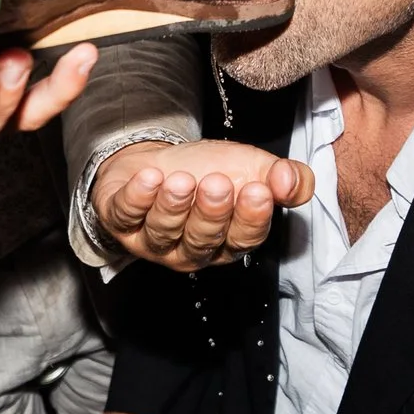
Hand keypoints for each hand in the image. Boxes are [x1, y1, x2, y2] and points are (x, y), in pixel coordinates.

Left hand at [93, 138, 313, 270]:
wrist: (156, 163)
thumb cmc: (206, 172)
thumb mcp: (253, 169)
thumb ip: (284, 178)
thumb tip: (293, 184)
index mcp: (227, 241)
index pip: (243, 239)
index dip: (250, 218)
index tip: (258, 191)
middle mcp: (190, 249)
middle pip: (202, 239)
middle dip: (210, 213)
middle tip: (217, 184)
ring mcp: (153, 241)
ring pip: (164, 231)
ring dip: (173, 206)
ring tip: (181, 181)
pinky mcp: (121, 223)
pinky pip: (126, 215)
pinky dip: (136, 197)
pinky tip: (148, 178)